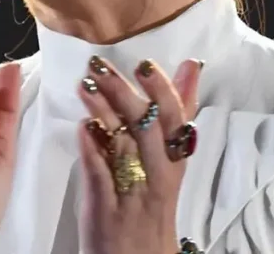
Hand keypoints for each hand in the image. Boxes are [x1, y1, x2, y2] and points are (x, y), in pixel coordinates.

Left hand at [76, 56, 202, 253]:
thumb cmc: (153, 205)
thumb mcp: (171, 160)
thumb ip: (177, 115)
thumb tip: (191, 67)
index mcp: (173, 162)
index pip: (175, 121)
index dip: (161, 90)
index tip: (144, 63)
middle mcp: (157, 177)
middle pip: (147, 130)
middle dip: (124, 93)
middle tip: (100, 65)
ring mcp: (132, 193)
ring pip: (122, 148)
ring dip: (103, 112)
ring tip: (85, 84)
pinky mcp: (106, 210)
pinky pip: (101, 177)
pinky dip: (92, 150)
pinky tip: (82, 126)